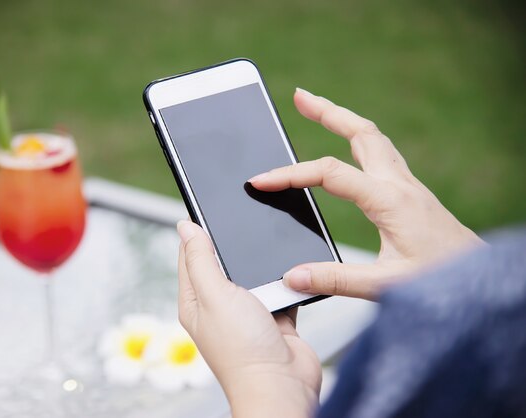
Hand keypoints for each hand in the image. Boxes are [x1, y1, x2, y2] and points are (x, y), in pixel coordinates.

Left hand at [177, 220, 320, 417]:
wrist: (283, 386)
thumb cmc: (243, 350)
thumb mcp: (215, 294)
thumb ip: (200, 259)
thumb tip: (184, 227)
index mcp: (196, 301)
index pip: (190, 256)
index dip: (197, 231)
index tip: (208, 207)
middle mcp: (219, 306)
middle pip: (225, 262)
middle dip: (235, 246)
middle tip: (244, 224)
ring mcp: (248, 312)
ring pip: (255, 274)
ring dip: (264, 266)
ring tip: (269, 256)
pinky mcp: (274, 317)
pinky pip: (280, 289)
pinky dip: (286, 282)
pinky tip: (290, 275)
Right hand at [249, 88, 483, 299]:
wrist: (481, 278)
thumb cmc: (442, 280)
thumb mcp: (386, 286)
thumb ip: (336, 280)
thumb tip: (293, 275)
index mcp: (389, 200)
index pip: (329, 173)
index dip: (291, 174)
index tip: (261, 181)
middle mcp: (399, 184)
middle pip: (360, 132)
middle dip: (327, 112)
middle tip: (299, 96)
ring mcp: (408, 185)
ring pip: (373, 138)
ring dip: (344, 120)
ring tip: (318, 109)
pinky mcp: (411, 193)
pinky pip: (380, 153)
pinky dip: (357, 139)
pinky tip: (349, 148)